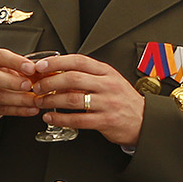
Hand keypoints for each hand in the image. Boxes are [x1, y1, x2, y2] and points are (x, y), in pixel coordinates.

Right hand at [0, 46, 43, 122]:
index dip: (15, 62)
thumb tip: (51, 72)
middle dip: (12, 81)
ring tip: (36, 100)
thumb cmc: (0, 75)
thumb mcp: (11, 68)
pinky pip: (1, 109)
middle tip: (29, 85)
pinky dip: (19, 110)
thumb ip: (29, 69)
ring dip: (19, 99)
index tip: (31, 68)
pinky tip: (32, 109)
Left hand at [29, 53, 144, 147]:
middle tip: (37, 86)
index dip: (56, 62)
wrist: (145, 120)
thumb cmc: (122, 99)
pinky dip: (60, 118)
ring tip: (40, 102)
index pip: (78, 61)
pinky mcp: (106, 120)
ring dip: (51, 100)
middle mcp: (107, 85)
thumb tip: (55, 73)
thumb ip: (86, 76)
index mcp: (106, 72)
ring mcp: (107, 103)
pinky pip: (78, 119)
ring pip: (73, 99)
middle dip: (49, 82)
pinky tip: (50, 117)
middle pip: (72, 78)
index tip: (40, 66)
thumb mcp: (108, 81)